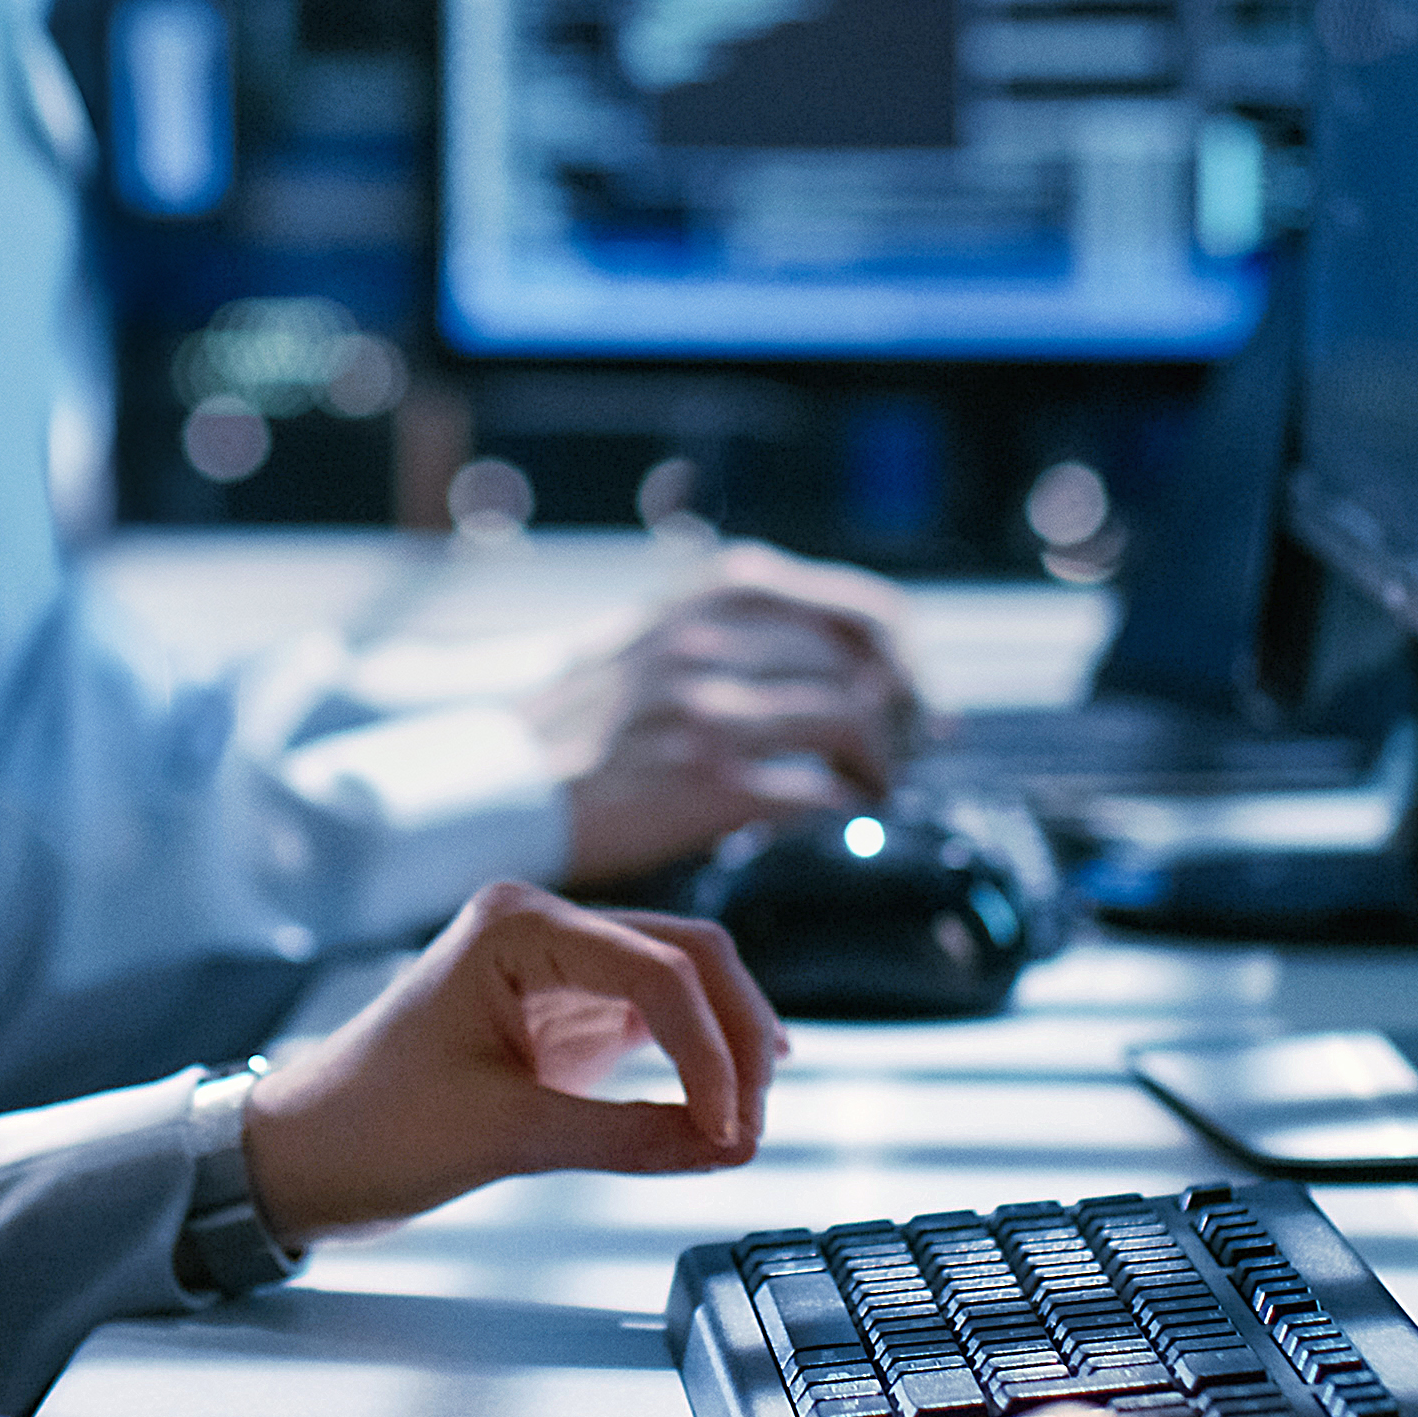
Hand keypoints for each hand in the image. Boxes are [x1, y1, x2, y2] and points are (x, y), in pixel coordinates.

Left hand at [237, 882, 785, 1238]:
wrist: (302, 1153)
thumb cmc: (369, 1127)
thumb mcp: (504, 1137)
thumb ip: (628, 1138)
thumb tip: (727, 1146)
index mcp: (515, 923)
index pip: (659, 969)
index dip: (711, 1053)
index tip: (733, 1131)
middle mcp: (542, 924)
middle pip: (689, 957)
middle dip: (736, 1040)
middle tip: (752, 1129)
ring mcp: (555, 963)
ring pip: (683, 983)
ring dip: (725, 1049)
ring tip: (743, 1128)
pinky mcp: (562, 1009)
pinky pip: (656, 1019)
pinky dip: (695, 1061)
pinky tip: (721, 1107)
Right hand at [527, 544, 925, 886]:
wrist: (501, 783)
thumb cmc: (578, 721)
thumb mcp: (652, 634)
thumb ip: (734, 628)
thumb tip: (840, 654)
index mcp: (709, 597)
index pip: (859, 608)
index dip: (904, 657)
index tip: (915, 694)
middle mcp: (712, 641)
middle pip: (865, 668)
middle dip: (903, 715)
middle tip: (906, 751)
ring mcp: (709, 709)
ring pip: (851, 722)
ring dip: (880, 764)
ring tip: (870, 787)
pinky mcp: (704, 781)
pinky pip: (815, 791)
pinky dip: (842, 808)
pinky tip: (834, 819)